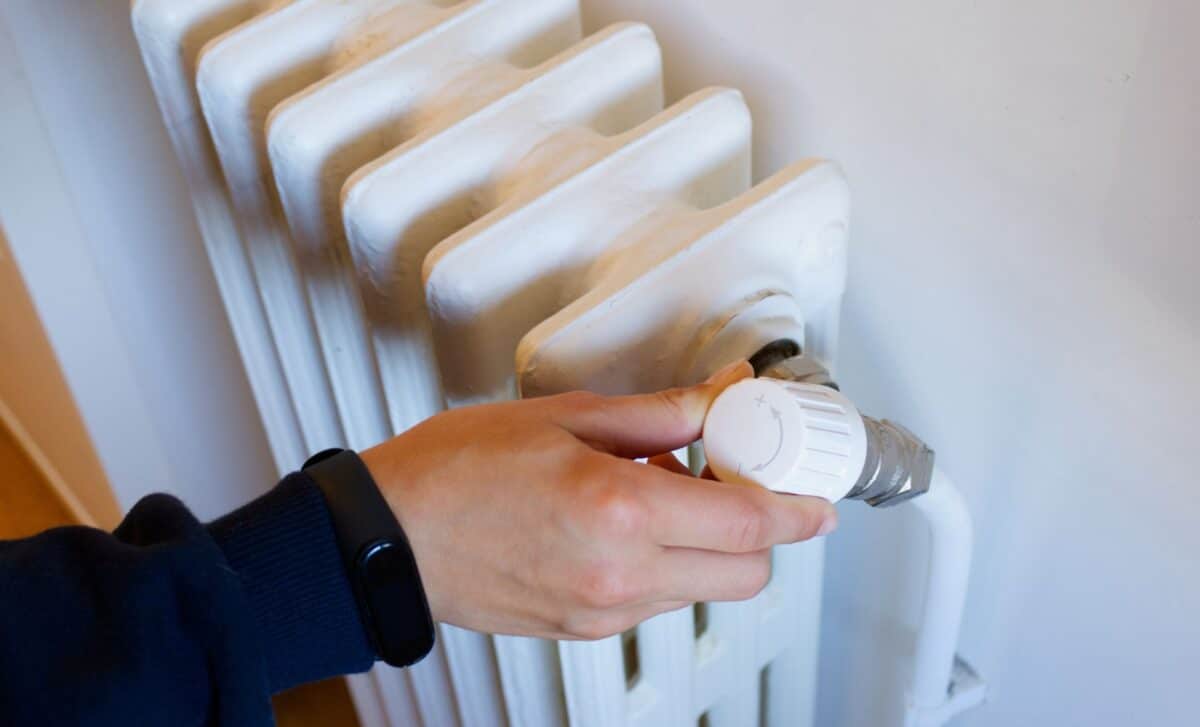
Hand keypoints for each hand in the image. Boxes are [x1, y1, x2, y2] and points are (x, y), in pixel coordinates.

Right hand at [360, 360, 836, 640]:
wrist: (389, 537)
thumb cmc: (456, 472)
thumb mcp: (565, 419)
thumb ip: (659, 414)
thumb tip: (721, 396)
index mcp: (619, 512)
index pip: (749, 526)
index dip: (797, 511)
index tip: (816, 497)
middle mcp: (619, 576)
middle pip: (744, 574)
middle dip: (760, 532)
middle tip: (734, 480)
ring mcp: (602, 611)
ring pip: (702, 590)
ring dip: (709, 546)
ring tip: (663, 492)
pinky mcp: (583, 629)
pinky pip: (655, 601)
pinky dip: (666, 565)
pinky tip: (628, 522)